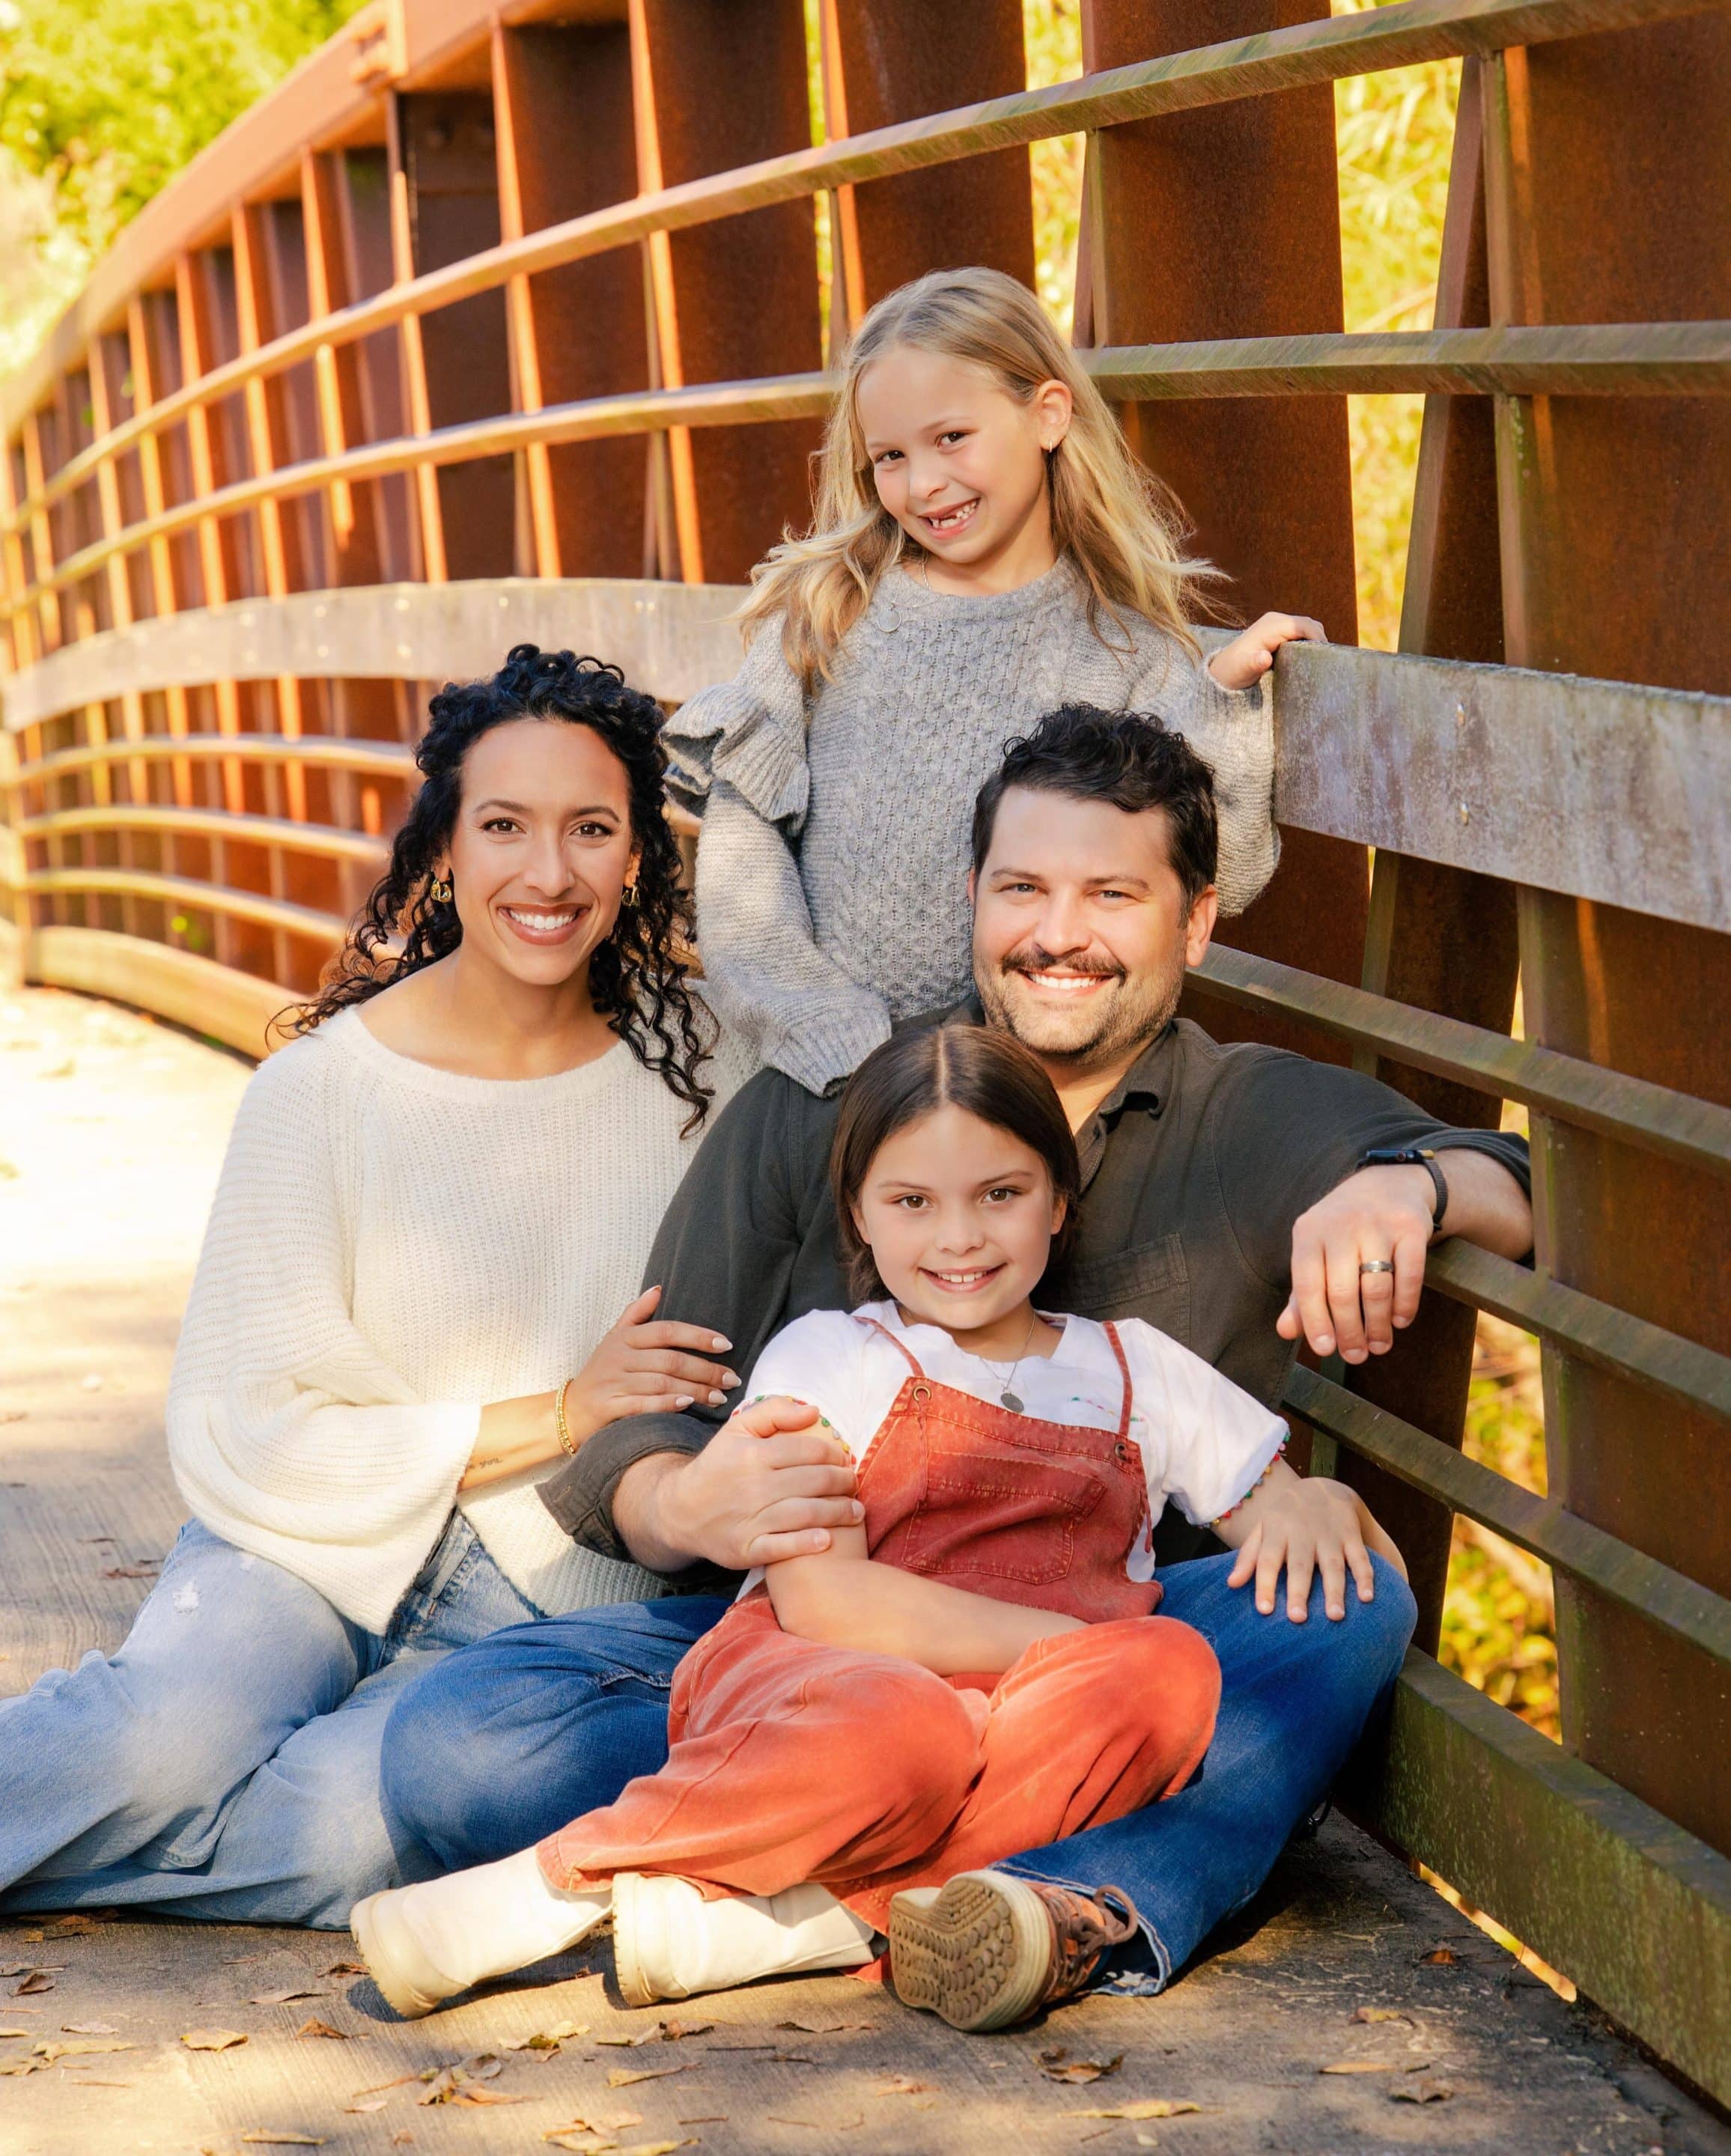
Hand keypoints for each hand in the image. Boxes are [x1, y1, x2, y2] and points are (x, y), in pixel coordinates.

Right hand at [562, 1285, 740, 1444]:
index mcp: (626, 1338)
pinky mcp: (609, 1407)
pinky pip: (642, 1404)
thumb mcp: (614, 1338)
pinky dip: (666, 1405)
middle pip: (671, 1360)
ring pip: (662, 1383)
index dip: (698, 1336)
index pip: (667, 1330)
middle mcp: (620, 1357)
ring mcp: (614, 1382)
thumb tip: (658, 1287)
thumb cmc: (601, 1371)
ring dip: (695, 1390)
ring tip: (719, 1397)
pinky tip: (686, 1405)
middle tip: (732, 1379)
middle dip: (706, 1370)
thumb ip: (636, 1313)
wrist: (569, 1409)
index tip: (726, 1344)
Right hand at [655, 1394, 863, 1570]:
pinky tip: (826, 1539)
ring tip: (856, 1511)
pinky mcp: (745, 1550)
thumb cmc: (717, 1467)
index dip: (834, 1454)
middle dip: (842, 1482)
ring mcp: (749, 1520)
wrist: (679, 1510)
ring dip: (838, 1513)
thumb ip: (774, 1412)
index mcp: (753, 1454)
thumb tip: (813, 1411)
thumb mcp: (737, 1429)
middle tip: (854, 1484)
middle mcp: (753, 1487)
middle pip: (813, 1482)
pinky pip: (782, 1548)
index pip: (808, 1450)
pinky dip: (806, 1544)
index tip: (844, 1458)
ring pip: (805, 1514)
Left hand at [1207, 610, 1325, 691]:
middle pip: (1308, 624)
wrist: (1224, 671)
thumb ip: (1254, 663)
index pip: (1303, 625)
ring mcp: (1278, 625)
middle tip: (1327, 660)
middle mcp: (1276, 620)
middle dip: (1319, 639)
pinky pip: (1300, 632)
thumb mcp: (1243, 669)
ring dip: (1315, 640)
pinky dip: (1309, 641)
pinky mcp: (1279, 632)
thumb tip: (1264, 658)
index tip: (1326, 653)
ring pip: (1306, 627)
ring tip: (1320, 659)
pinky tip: (1309, 657)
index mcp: (1271, 625)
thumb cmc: (1234, 671)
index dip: (1317, 636)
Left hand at [1221, 1462, 1406, 1620]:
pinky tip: (1367, 1598)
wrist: (1321, 1486)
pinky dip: (1365, 1576)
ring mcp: (1329, 1533)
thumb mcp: (1263, 1529)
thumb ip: (1249, 1557)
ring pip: (1332, 1564)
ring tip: (1335, 1616)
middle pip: (1300, 1564)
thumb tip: (1231, 1584)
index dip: (1265, 1584)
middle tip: (1297, 1619)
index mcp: (1276, 1531)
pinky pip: (1359, 1556)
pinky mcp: (1351, 1534)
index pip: (1268, 1560)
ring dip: (1335, 1590)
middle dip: (1299, 1591)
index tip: (1264, 1610)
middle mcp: (1302, 1532)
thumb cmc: (1285, 1518)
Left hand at [1277, 1164, 1434, 1363]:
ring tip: (1379, 1346)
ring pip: (1376, 1289)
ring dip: (1378, 1325)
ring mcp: (1377, 1226)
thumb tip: (1285, 1332)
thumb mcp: (1315, 1250)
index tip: (1325, 1350)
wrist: (1388, 1184)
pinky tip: (1399, 1321)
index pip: (1307, 1284)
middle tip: (1356, 1356)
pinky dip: (1405, 1305)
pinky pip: (1409, 1277)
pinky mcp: (1411, 1228)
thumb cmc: (1343, 1230)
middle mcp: (1341, 1226)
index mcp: (1309, 1232)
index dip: (1315, 1321)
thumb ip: (1301, 1293)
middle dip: (1350, 1332)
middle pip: (1342, 1292)